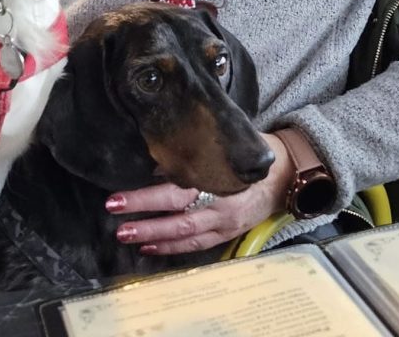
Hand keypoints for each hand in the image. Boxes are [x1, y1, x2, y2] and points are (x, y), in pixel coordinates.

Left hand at [105, 132, 294, 255]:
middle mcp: (220, 207)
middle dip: (144, 222)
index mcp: (216, 182)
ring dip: (154, 238)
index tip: (116, 199)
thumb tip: (156, 164)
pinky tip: (150, 248)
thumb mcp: (220, 149)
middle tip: (116, 222)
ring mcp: (223, 224)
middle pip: (177, 219)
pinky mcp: (226, 235)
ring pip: (185, 237)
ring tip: (126, 236)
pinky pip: (196, 245)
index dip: (144, 198)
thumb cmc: (245, 156)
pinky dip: (172, 248)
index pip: (174, 191)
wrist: (282, 175)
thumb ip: (191, 158)